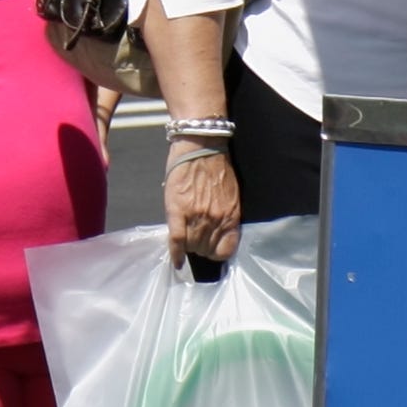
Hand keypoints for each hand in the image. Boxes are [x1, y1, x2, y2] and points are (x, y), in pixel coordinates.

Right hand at [164, 145, 240, 267]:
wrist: (200, 146)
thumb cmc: (215, 168)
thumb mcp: (229, 196)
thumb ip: (224, 216)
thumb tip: (215, 232)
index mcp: (231, 216)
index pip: (226, 250)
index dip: (216, 254)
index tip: (210, 252)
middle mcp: (216, 220)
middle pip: (206, 250)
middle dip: (200, 249)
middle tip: (194, 241)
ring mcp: (197, 216)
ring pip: (191, 247)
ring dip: (187, 248)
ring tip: (184, 241)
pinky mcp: (179, 211)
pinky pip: (177, 240)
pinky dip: (175, 252)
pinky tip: (176, 260)